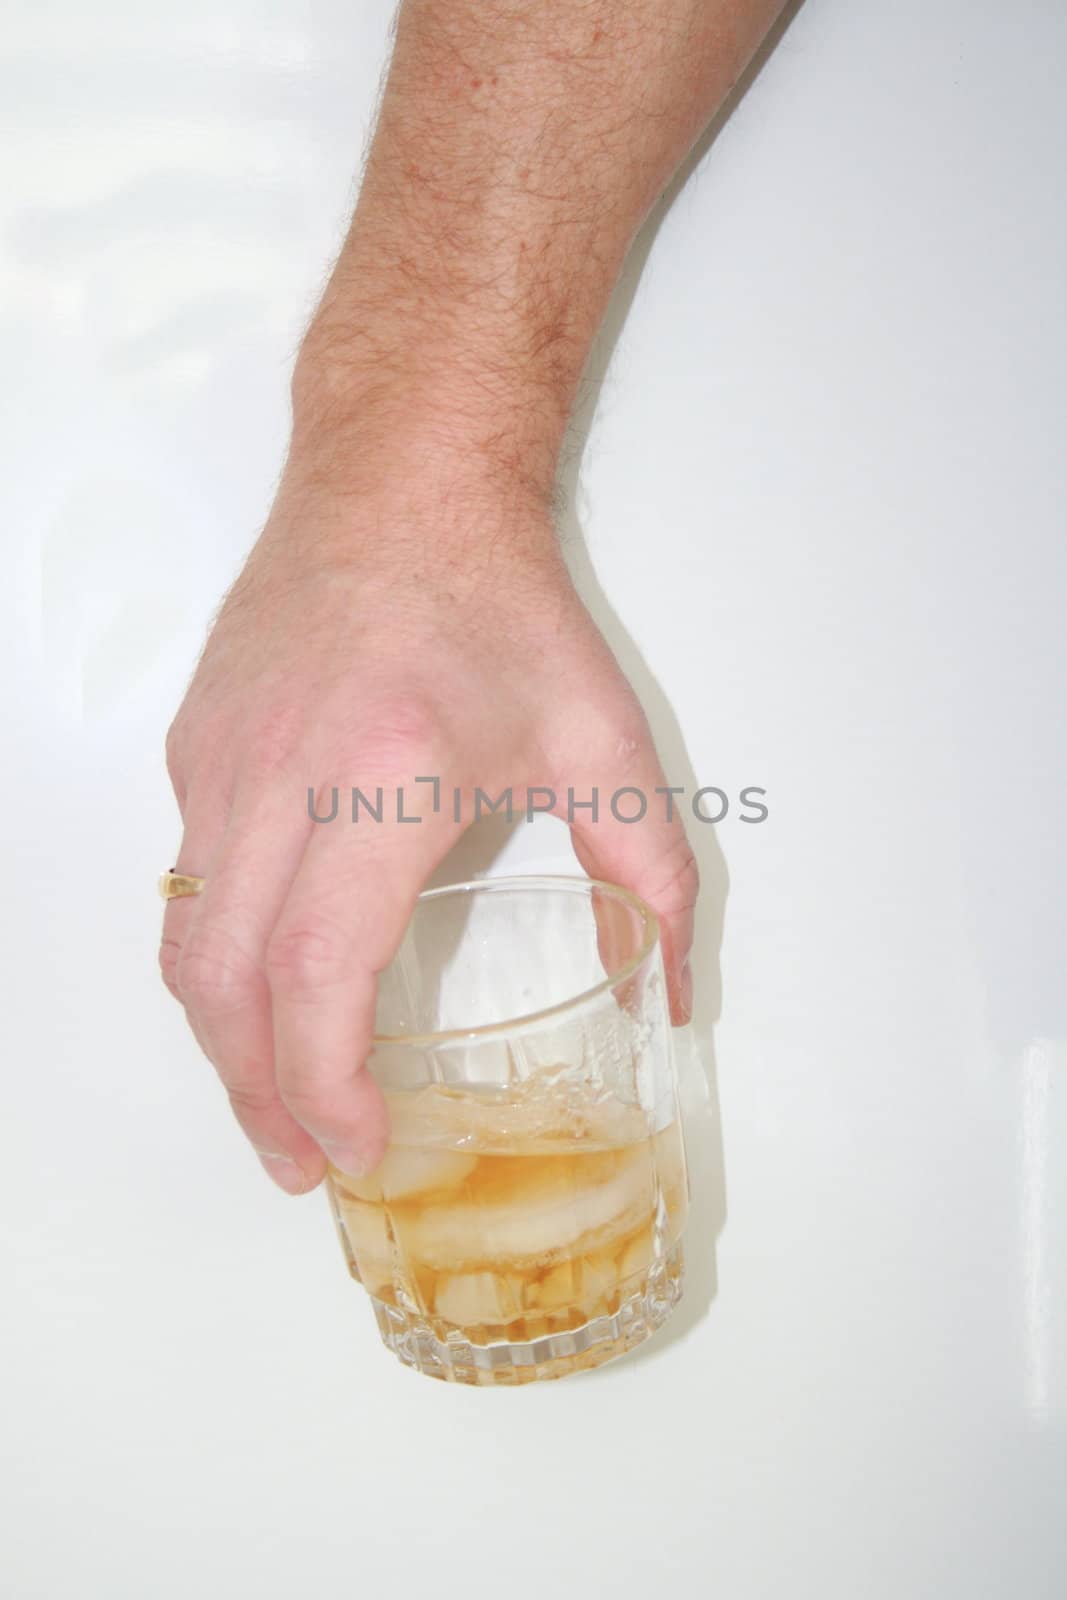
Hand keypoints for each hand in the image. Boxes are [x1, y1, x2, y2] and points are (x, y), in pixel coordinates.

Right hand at [161, 444, 697, 1193]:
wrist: (398, 481)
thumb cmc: (503, 606)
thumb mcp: (602, 739)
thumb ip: (653, 875)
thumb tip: (677, 994)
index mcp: (381, 780)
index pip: (317, 973)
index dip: (326, 1084)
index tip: (361, 1146)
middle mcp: (277, 778)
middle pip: (224, 983)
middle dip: (257, 1096)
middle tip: (303, 1163)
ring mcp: (219, 761)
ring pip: (186, 937)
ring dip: (222, 1040)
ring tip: (274, 1100)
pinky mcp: (194, 744)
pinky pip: (187, 875)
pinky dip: (215, 955)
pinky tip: (266, 981)